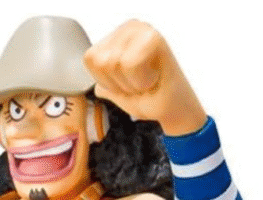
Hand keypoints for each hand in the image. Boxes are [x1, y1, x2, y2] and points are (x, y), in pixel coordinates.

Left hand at [84, 20, 206, 135]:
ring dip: (130, 83)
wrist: (172, 110)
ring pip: (114, 63)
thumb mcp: (118, 93)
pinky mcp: (154, 37)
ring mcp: (141, 29)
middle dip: (119, 83)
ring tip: (146, 80)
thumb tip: (95, 87)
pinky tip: (153, 78)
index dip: (106, 80)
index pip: (90, 59)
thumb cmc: (149, 98)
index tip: (127, 83)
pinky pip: (130, 64)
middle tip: (139, 83)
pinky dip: (140, 80)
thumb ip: (104, 86)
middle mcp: (129, 27)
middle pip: (101, 62)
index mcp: (116, 37)